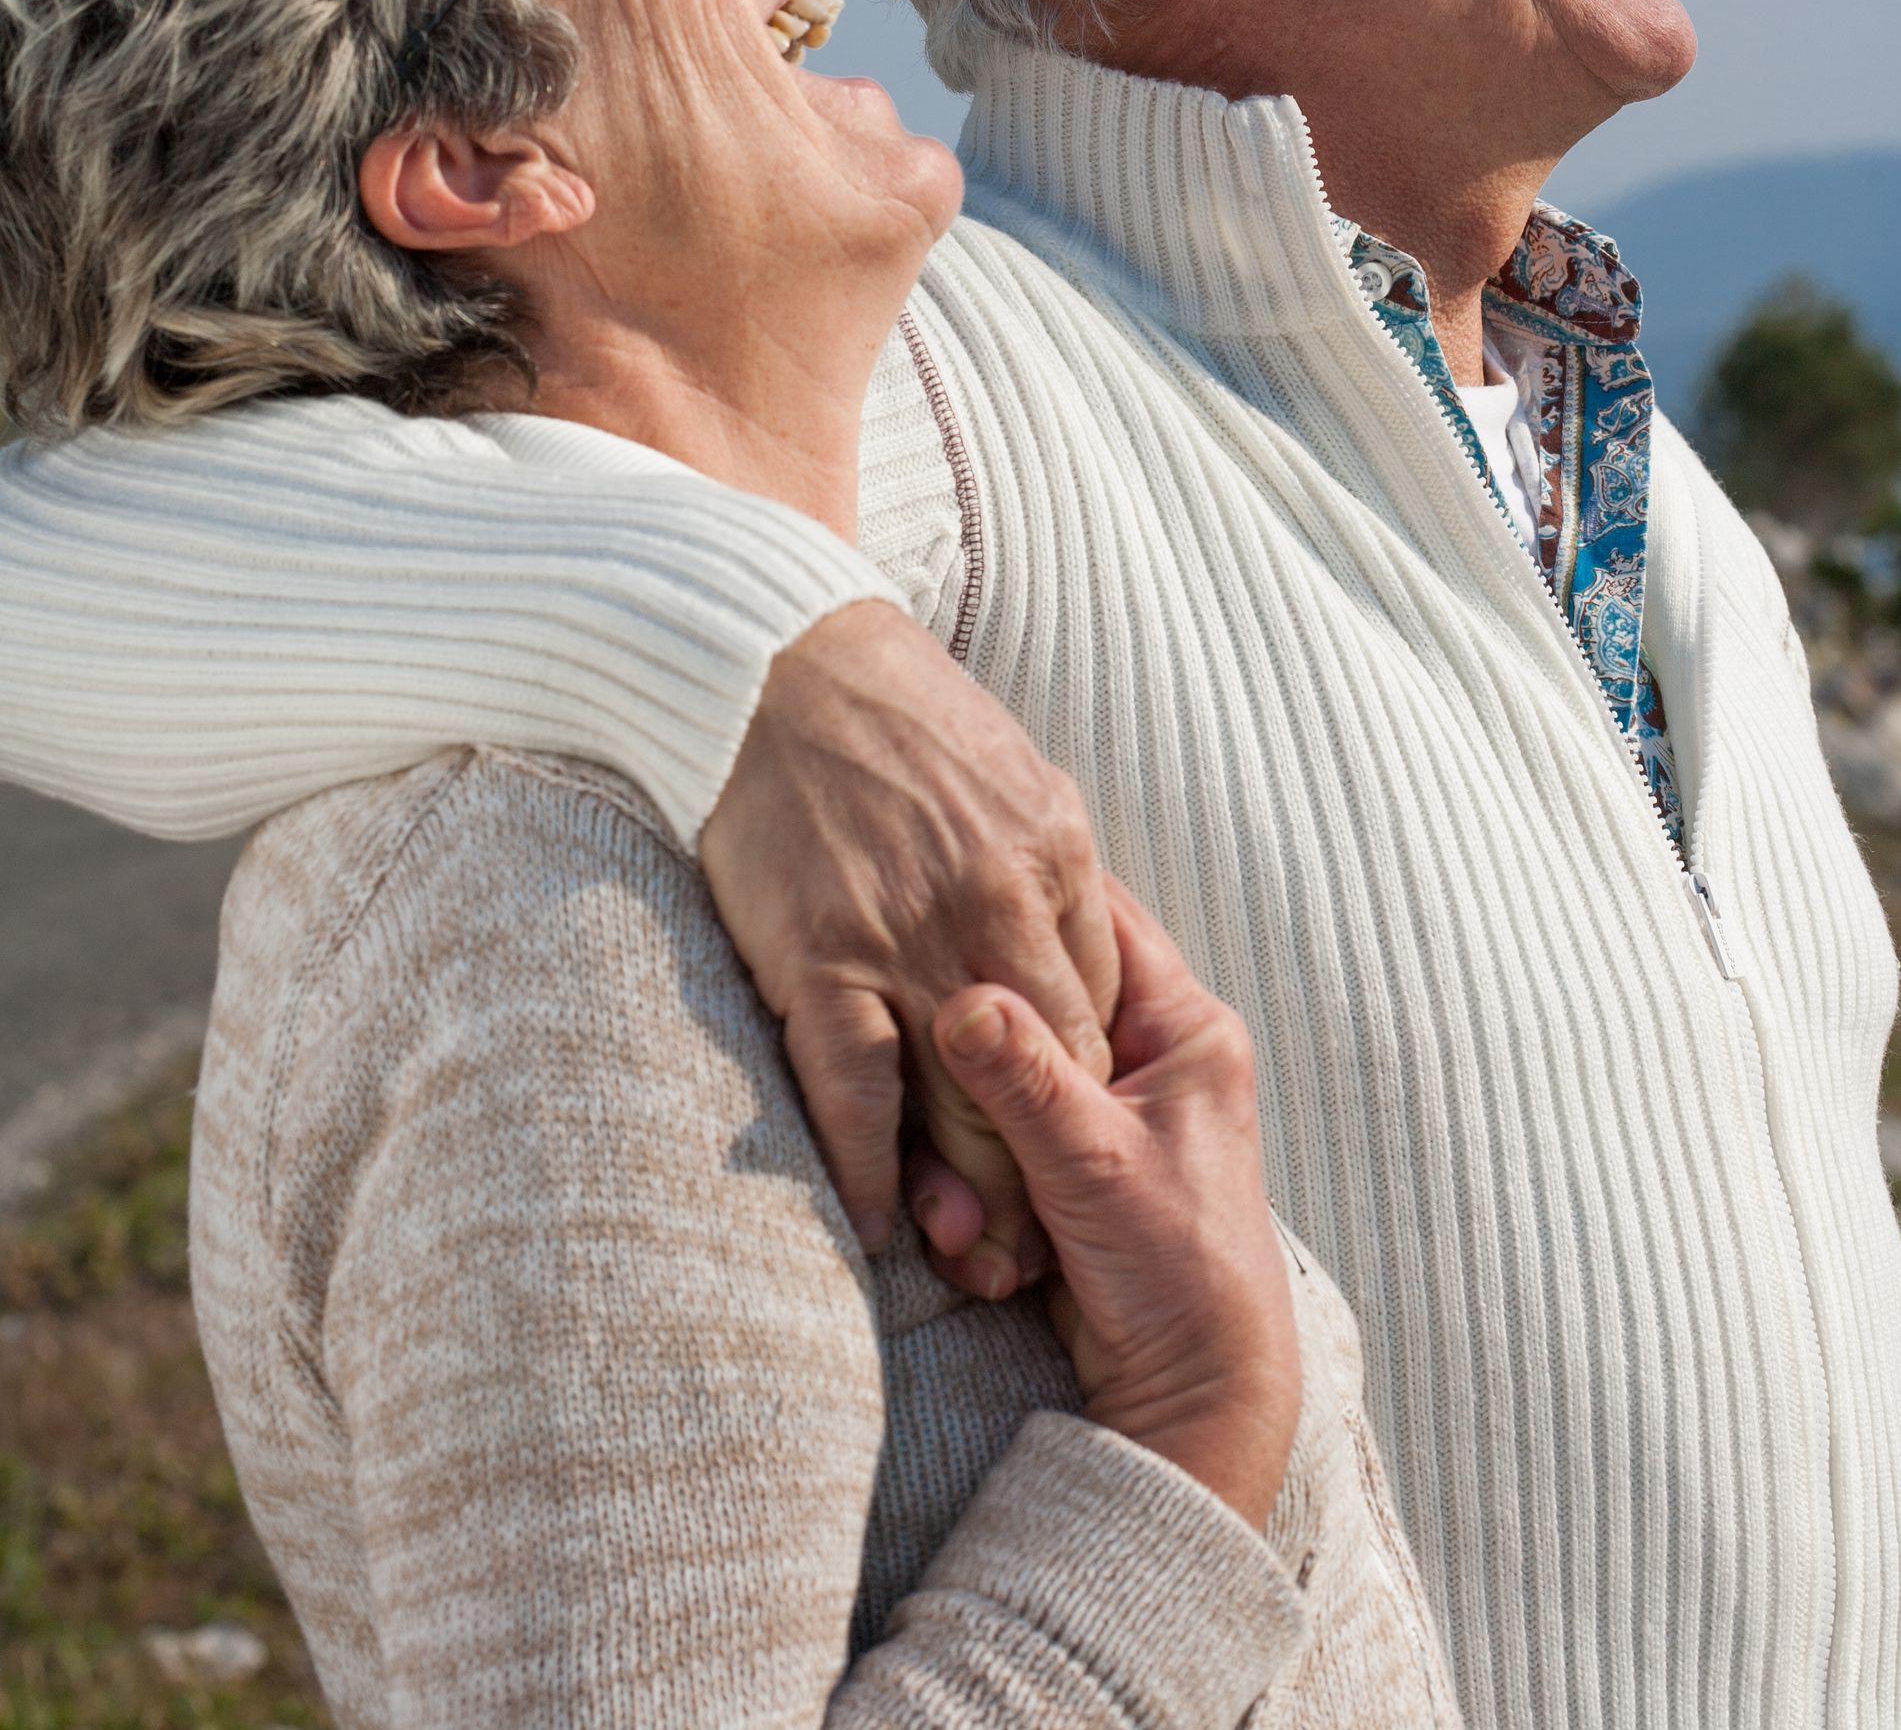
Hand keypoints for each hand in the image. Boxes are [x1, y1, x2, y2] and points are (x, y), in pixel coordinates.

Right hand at [699, 599, 1119, 1273]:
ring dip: (975, 1197)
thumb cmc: (896, 714)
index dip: (1092, 1099)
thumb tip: (1071, 968)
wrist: (778, 659)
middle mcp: (1000, 906)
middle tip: (1045, 1249)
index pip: (1100, 1013)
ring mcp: (913, 937)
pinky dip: (873, 1168)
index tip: (1080, 1157)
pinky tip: (883, 1222)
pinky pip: (858, 1091)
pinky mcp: (825, 957)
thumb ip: (1049, 884)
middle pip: (1052, 1073)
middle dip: (1052, 1170)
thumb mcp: (1018, 782)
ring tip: (979, 1262)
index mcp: (1059, 860)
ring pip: (968, 1100)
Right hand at [934, 880, 1299, 1530]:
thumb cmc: (1177, 1269)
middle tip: (933, 1091)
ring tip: (961, 1221)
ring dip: (965, 1146)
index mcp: (1184, 1027)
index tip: (947, 901)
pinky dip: (973, 1186)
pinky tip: (972, 1244)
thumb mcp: (1094, 1160)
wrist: (1192, 1393)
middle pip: (1034, 1005)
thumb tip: (960, 997)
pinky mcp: (1067, 1165)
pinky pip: (996, 1139)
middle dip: (972, 1061)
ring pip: (1002, 1079)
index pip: (1096, 921)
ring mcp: (1105, 1112)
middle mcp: (1148, 1057)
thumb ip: (1024, 1076)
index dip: (1022, 909)